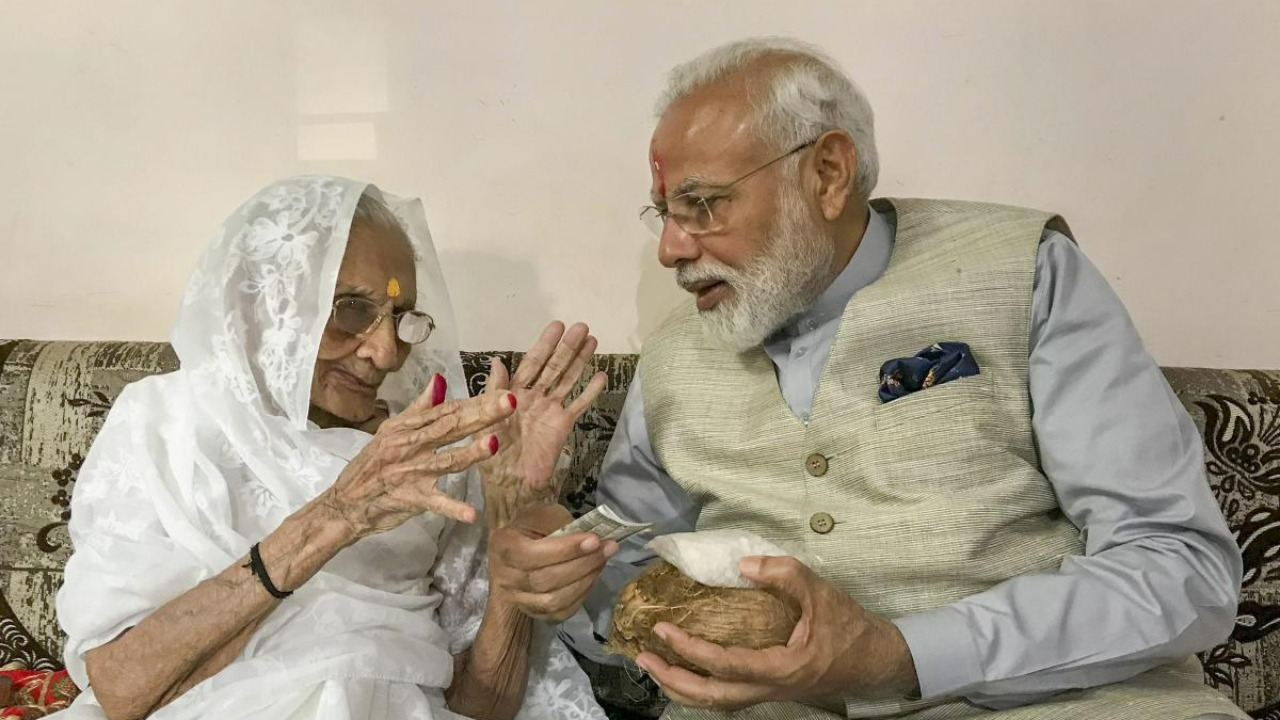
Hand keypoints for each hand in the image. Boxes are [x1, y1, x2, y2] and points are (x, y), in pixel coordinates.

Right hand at [322, 373, 517, 537]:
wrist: (343, 503)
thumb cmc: (370, 466)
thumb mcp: (391, 431)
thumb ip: (419, 408)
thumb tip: (440, 380)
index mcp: (407, 428)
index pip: (447, 411)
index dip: (476, 401)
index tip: (503, 392)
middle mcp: (410, 446)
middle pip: (450, 428)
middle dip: (481, 415)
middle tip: (510, 402)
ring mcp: (411, 472)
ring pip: (446, 460)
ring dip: (471, 454)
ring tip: (495, 443)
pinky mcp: (410, 498)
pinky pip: (434, 503)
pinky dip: (452, 509)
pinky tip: (472, 514)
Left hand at [477, 321, 606, 525]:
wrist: (508, 484)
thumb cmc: (491, 454)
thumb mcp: (485, 419)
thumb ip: (493, 391)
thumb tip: (497, 361)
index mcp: (513, 393)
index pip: (532, 362)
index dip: (544, 344)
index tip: (557, 326)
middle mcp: (534, 397)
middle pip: (554, 367)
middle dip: (567, 347)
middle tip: (582, 327)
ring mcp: (550, 410)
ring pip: (568, 380)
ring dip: (580, 361)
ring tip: (593, 341)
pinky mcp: (562, 426)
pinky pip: (579, 405)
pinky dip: (590, 392)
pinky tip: (601, 376)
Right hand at [488, 504, 616, 621]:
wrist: (520, 549)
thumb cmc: (533, 528)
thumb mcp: (542, 515)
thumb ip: (559, 523)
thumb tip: (589, 536)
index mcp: (503, 547)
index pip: (531, 554)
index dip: (565, 550)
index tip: (594, 540)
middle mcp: (505, 578)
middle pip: (544, 580)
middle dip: (582, 564)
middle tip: (607, 549)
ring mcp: (517, 599)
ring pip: (553, 601)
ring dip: (584, 581)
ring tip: (602, 561)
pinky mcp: (533, 612)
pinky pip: (560, 613)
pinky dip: (580, 596)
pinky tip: (592, 577)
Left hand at [635, 556, 917, 710]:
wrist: (874, 658)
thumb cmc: (849, 626)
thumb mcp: (821, 591)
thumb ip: (785, 573)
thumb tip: (742, 563)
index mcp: (781, 668)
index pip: (725, 665)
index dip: (690, 650)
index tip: (663, 630)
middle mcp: (770, 689)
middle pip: (711, 698)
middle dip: (673, 680)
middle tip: (642, 656)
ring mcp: (769, 694)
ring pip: (716, 704)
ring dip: (681, 687)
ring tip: (653, 666)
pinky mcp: (769, 690)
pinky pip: (726, 697)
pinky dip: (699, 687)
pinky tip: (684, 671)